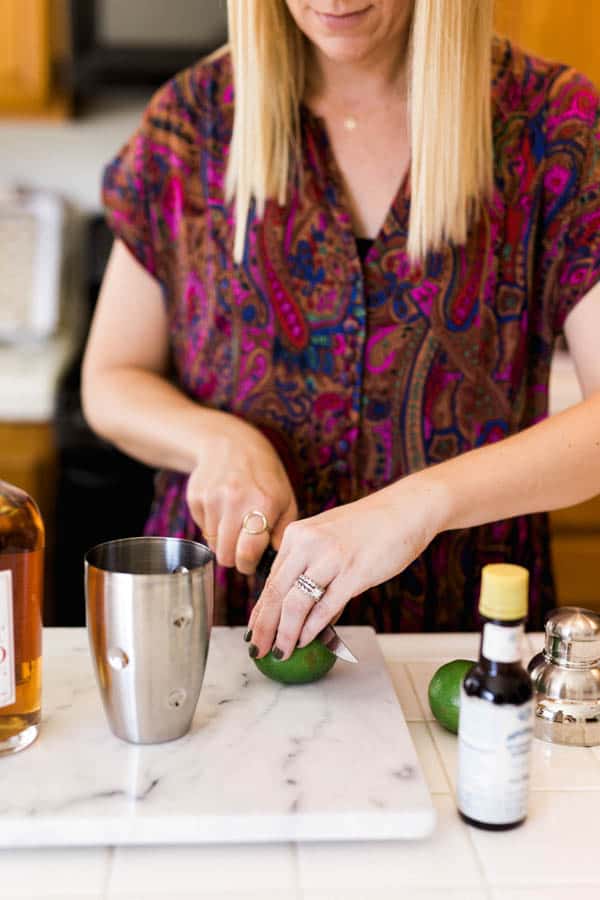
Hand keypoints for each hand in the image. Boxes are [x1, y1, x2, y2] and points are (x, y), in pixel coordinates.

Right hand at [186, 418, 296, 573]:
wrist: (231, 443)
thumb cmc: (264, 476)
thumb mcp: (285, 498)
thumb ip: (283, 531)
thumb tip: (278, 558)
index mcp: (264, 503)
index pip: (247, 552)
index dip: (247, 565)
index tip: (250, 563)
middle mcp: (236, 500)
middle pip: (225, 555)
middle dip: (234, 557)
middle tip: (242, 547)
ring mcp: (213, 498)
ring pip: (212, 544)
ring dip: (223, 539)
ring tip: (234, 520)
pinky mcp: (196, 497)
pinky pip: (201, 529)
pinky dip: (212, 525)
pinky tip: (222, 508)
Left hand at [246, 473, 447, 658]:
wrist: (405, 509)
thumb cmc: (370, 528)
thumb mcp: (330, 541)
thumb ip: (313, 570)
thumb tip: (302, 611)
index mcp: (298, 534)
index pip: (270, 580)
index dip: (260, 610)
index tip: (254, 631)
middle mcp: (308, 544)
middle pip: (275, 593)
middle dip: (264, 627)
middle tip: (258, 649)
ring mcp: (330, 557)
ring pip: (295, 603)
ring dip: (285, 633)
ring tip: (281, 652)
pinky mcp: (353, 572)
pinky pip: (325, 607)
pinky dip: (312, 628)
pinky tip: (305, 640)